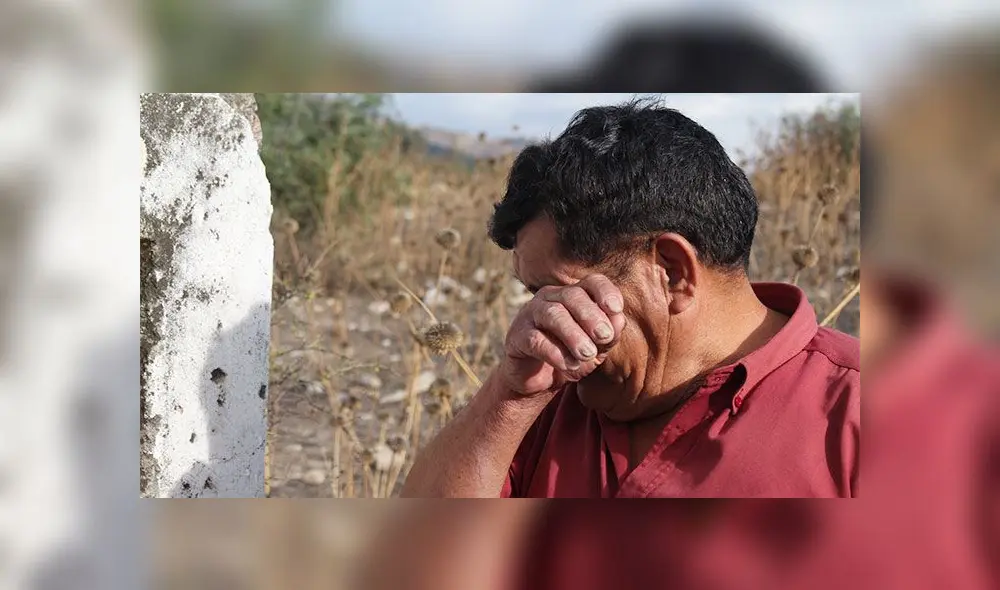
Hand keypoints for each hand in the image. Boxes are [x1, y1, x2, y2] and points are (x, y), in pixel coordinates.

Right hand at [499, 275, 626, 395]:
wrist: (538, 379)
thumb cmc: (570, 355)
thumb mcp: (595, 347)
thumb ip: (608, 334)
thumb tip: (618, 321)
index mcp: (572, 296)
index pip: (591, 282)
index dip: (605, 292)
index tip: (616, 309)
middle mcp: (550, 298)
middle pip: (572, 296)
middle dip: (591, 316)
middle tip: (605, 337)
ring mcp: (530, 315)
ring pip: (553, 314)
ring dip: (574, 334)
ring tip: (588, 354)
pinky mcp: (517, 337)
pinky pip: (535, 339)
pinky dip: (555, 353)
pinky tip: (569, 366)